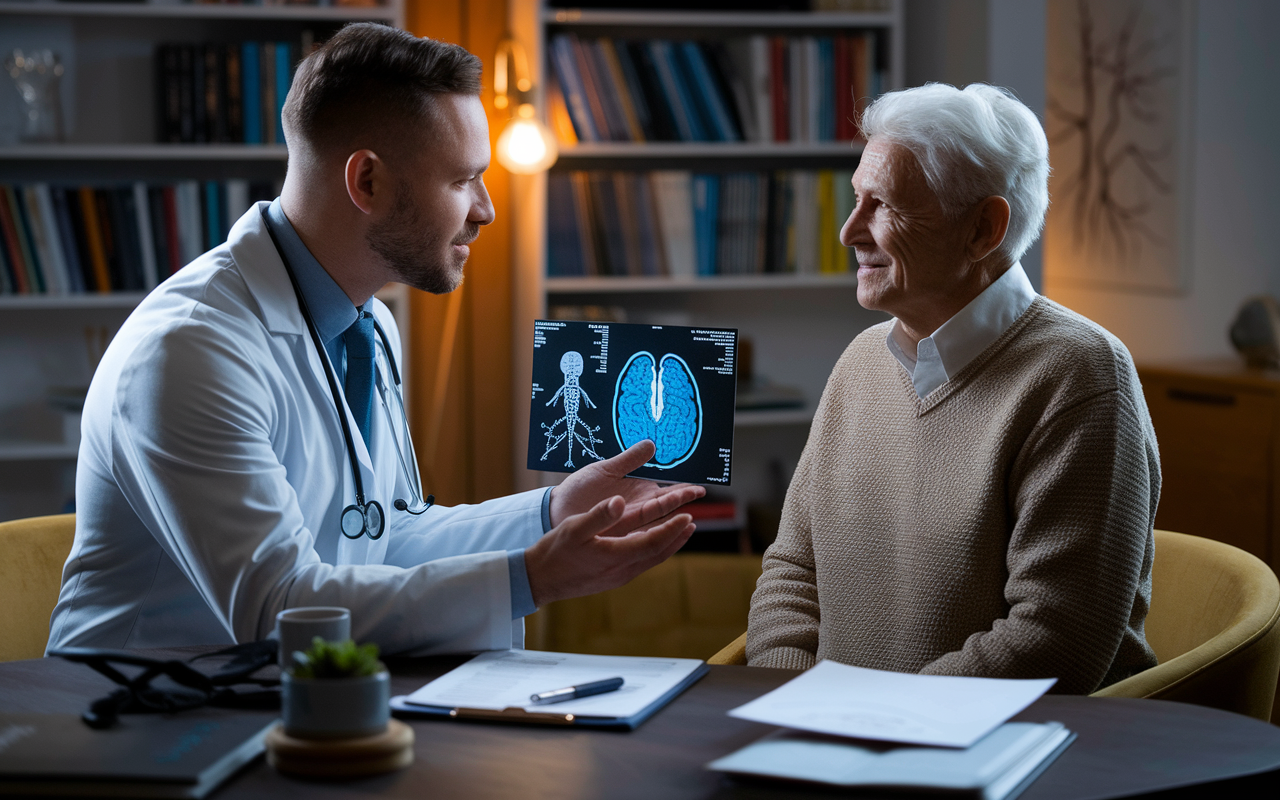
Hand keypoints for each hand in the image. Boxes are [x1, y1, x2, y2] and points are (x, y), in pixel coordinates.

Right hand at [524, 494, 696, 606]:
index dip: (672, 530)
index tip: (687, 516)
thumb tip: (620, 501)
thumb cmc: (554, 552)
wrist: (539, 580)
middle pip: (658, 554)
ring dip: (667, 545)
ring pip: (650, 560)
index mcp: (615, 556)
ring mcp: (617, 577)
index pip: (653, 542)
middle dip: (677, 538)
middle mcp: (621, 570)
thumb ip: (599, 514)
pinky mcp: (611, 579)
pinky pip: (640, 564)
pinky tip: (650, 544)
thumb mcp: (574, 527)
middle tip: (692, 524)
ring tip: (679, 533)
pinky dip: (652, 551)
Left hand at [548, 440, 704, 532]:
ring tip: (686, 510)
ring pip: (655, 518)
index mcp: (638, 490)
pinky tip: (664, 531)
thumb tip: (652, 444)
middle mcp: (638, 507)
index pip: (666, 489)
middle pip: (665, 503)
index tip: (698, 482)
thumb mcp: (605, 469)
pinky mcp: (617, 532)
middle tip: (700, 491)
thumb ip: (629, 460)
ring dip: (670, 515)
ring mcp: (629, 521)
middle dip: (682, 497)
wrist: (556, 510)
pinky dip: (652, 532)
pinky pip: (639, 533)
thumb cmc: (580, 489)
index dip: (682, 486)